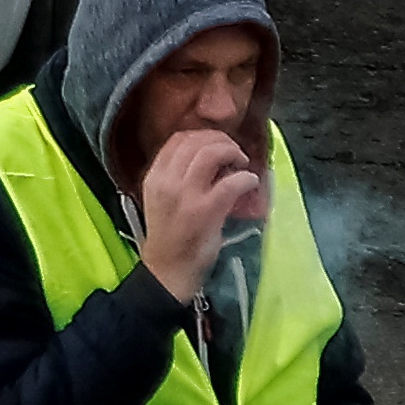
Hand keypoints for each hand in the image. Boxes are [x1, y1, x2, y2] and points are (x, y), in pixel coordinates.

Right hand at [130, 124, 271, 300]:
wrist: (167, 270)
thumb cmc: (169, 235)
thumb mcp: (162, 198)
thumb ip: (178, 176)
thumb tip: (210, 157)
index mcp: (154, 176)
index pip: (177, 139)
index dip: (202, 134)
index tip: (216, 143)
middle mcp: (167, 181)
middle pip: (195, 141)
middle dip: (221, 140)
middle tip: (235, 151)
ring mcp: (185, 195)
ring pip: (210, 154)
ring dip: (232, 152)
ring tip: (242, 162)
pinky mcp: (205, 211)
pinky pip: (229, 183)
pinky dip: (245, 178)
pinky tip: (250, 181)